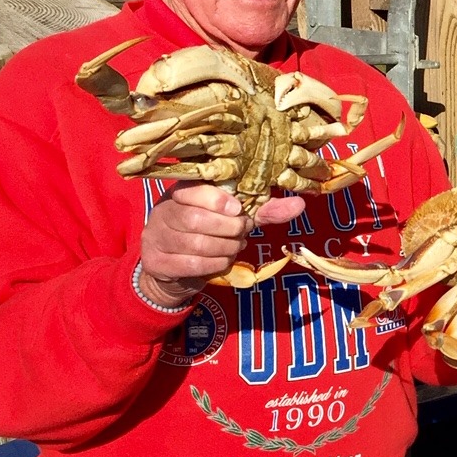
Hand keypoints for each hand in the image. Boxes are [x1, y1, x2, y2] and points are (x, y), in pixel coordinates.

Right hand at [138, 183, 305, 308]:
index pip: (191, 189)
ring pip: (196, 244)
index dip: (216, 199)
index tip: (237, 209)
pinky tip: (222, 260)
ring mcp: (155, 237)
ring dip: (225, 248)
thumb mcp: (234, 218)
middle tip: (242, 232)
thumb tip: (300, 204)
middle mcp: (163, 211)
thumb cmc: (209, 233)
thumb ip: (263, 210)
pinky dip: (215, 264)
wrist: (175, 267)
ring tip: (234, 246)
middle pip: (195, 220)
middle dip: (229, 229)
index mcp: (181, 192)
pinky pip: (191, 265)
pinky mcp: (156, 262)